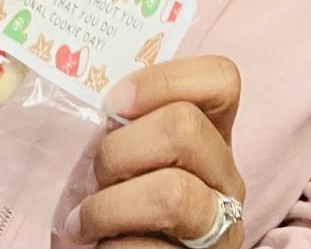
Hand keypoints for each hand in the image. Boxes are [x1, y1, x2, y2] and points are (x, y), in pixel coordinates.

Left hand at [65, 56, 245, 248]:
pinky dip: (111, 248)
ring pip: (174, 193)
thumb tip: (95, 95)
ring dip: (110, 205)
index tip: (115, 102)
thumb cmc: (111, 206)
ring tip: (84, 221)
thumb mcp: (122, 156)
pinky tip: (101, 248)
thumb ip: (123, 124)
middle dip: (120, 149)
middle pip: (185, 127)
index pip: (220, 79)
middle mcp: (225, 176)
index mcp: (210, 134)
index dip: (166, 79)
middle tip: (95, 174)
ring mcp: (221, 225)